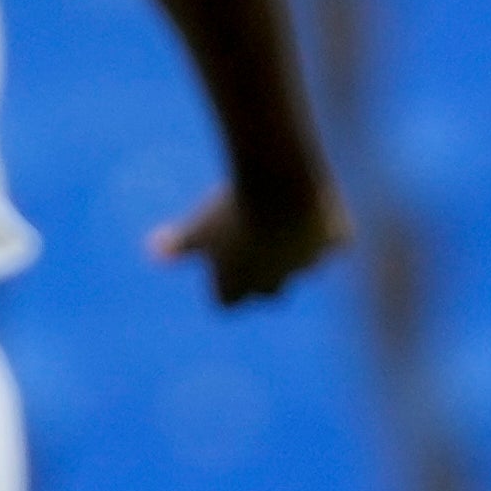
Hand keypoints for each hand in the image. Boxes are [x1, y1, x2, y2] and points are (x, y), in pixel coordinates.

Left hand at [148, 181, 349, 306]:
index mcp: (237, 286)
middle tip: (251, 242)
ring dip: (293, 247)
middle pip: (269, 292)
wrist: (280, 188)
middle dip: (260, 273)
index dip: (220, 282)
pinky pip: (334, 241)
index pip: (225, 301)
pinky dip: (327, 227)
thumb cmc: (230, 209)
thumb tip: (154, 252)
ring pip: (303, 265)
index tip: (216, 262)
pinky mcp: (336, 243)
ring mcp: (308, 264)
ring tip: (279, 216)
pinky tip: (316, 207)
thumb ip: (180, 243)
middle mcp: (275, 283)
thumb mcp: (200, 226)